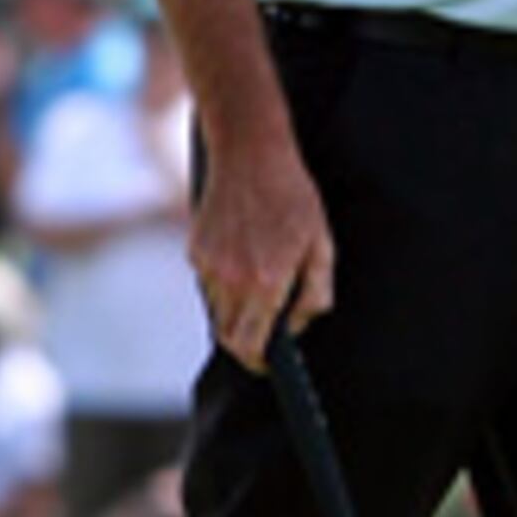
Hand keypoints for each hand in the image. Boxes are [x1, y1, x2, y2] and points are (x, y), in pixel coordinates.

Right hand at [192, 135, 333, 368]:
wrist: (249, 153)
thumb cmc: (293, 197)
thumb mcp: (322, 244)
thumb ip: (316, 292)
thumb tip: (298, 325)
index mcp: (265, 282)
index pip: (250, 345)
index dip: (260, 362)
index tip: (269, 363)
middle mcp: (231, 279)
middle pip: (230, 336)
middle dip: (248, 340)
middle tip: (268, 329)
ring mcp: (208, 265)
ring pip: (219, 311)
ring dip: (238, 309)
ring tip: (261, 275)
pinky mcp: (195, 251)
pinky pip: (209, 284)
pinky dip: (225, 283)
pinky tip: (244, 252)